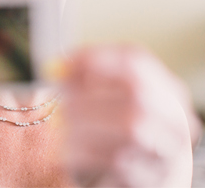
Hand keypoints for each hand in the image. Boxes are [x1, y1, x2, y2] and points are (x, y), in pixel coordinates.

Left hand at [61, 45, 193, 186]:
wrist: (122, 183)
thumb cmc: (107, 138)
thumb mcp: (98, 105)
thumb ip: (81, 81)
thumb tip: (57, 67)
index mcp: (165, 93)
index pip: (136, 60)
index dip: (94, 58)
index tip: (59, 64)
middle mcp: (176, 123)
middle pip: (137, 95)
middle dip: (88, 96)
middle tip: (59, 102)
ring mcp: (167, 155)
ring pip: (131, 129)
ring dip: (84, 125)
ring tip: (63, 129)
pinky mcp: (146, 181)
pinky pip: (116, 162)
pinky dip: (84, 153)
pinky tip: (69, 151)